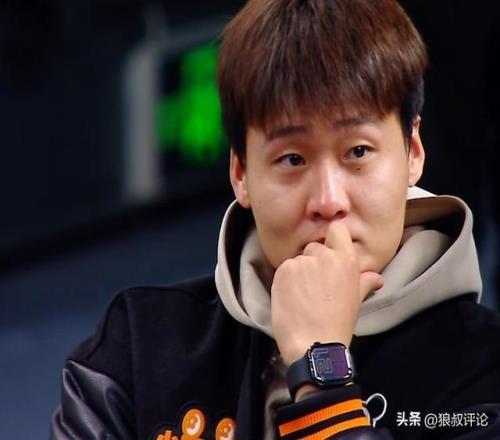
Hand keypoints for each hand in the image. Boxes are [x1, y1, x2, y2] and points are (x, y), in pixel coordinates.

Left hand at [271, 221, 383, 366]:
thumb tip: (377, 278)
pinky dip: (286, 280)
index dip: (332, 239)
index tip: (329, 252)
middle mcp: (324, 256)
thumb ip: (364, 282)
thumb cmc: (338, 324)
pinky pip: (284, 269)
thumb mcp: (355, 301)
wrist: (314, 344)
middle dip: (314, 262)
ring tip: (303, 295)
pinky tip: (291, 297)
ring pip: (299, 259)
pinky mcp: (283, 270)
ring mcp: (301, 262)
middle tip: (316, 285)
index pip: (337, 230)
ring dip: (299, 272)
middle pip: (315, 247)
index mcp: (346, 260)